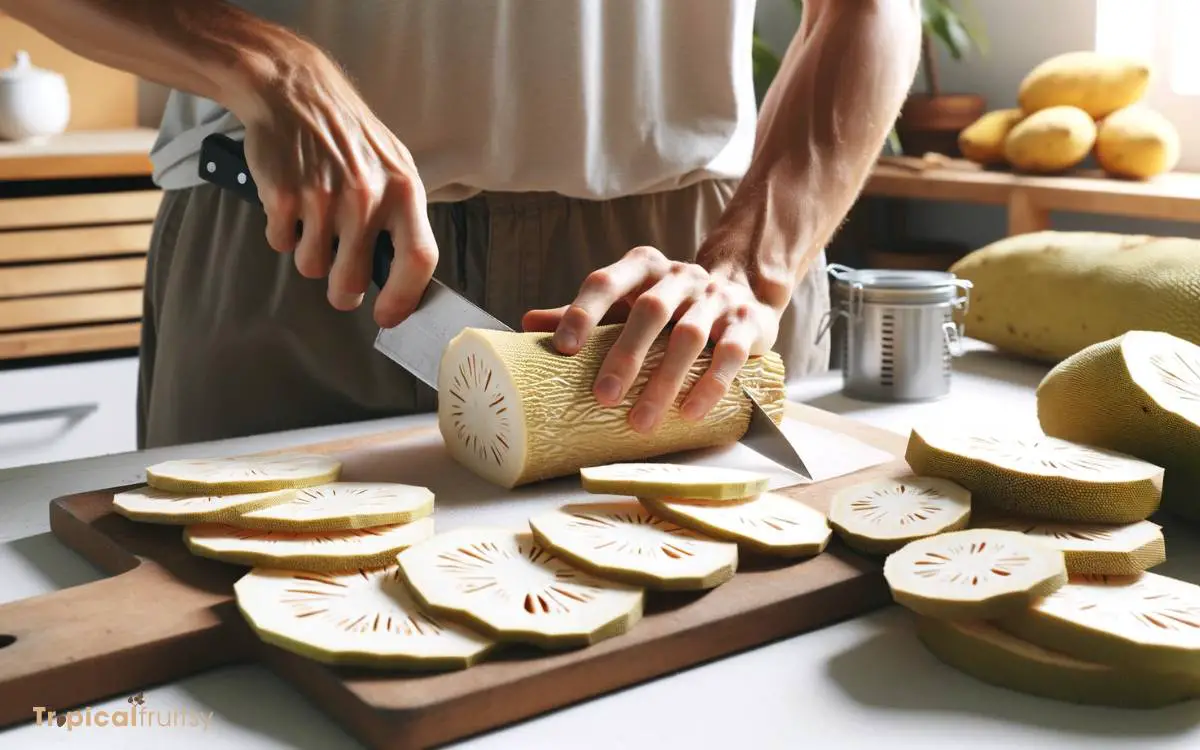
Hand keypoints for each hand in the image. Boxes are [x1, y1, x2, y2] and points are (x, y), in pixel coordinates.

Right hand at [235, 44, 437, 328]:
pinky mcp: (283, 196)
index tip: (388, 316)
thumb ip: (402, 219)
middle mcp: (367, 197)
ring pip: (313, 268)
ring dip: (311, 256)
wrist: (295, 90)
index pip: (419, 259)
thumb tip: (407, 277)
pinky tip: (291, 204)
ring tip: (314, 223)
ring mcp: (323, 197)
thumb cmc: (349, 136)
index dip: (404, 298)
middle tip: (341, 284)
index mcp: (404, 191)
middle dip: (344, 292)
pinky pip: (281, 244)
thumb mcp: (394, 167)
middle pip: (354, 280)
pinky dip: (282, 233)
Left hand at [522, 245, 779, 432]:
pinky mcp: (747, 323)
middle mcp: (681, 276)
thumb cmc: (670, 307)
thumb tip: (526, 324)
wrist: (743, 292)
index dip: (583, 311)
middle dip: (625, 355)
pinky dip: (709, 385)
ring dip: (664, 381)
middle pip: (651, 310)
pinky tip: (688, 413)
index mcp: (643, 267)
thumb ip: (584, 314)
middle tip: (602, 397)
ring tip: (640, 421)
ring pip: (690, 336)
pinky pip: (729, 353)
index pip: (608, 281)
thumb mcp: (626, 304)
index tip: (562, 348)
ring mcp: (716, 298)